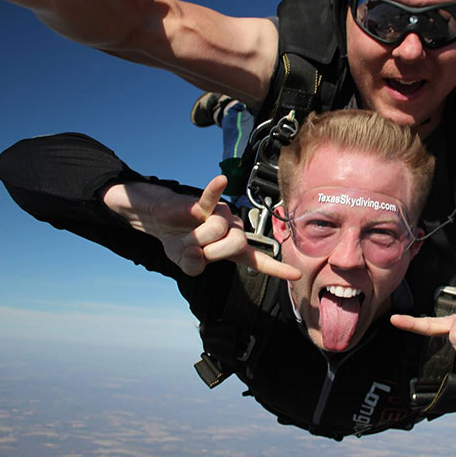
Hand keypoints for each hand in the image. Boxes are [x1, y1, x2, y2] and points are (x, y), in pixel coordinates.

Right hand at [103, 175, 299, 280]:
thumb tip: (197, 255)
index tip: (296, 275)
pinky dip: (215, 190)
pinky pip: (212, 197)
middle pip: (236, 245)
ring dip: (198, 237)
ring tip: (189, 235)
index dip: (276, 269)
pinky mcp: (204, 203)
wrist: (159, 222)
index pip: (258, 261)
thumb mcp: (184, 263)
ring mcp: (220, 215)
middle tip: (198, 250)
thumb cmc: (179, 242)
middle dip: (213, 252)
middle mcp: (231, 230)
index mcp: (231, 250)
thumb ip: (193, 266)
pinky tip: (220, 181)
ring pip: (219, 229)